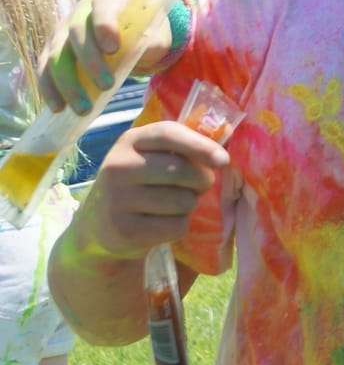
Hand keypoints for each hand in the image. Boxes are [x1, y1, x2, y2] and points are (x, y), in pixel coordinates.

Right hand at [38, 0, 172, 113]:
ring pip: (55, 56)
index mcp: (106, 2)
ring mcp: (60, 33)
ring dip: (68, 83)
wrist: (122, 29)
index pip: (102, 8)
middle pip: (76, 34)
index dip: (105, 26)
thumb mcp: (152, 32)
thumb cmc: (139, 30)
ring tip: (84, 108)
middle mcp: (77, 15)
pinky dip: (49, 89)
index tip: (114, 49)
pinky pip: (44, 71)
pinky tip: (59, 107)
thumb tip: (147, 49)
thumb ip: (150, 39)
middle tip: (108, 86)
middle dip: (90, 62)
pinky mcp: (50, 52)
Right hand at [66, 120, 228, 261]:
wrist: (98, 225)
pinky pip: (176, 226)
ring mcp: (117, 199)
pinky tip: (161, 223)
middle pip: (182, 171)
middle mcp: (118, 166)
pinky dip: (179, 226)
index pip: (168, 134)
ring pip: (183, 201)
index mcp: (129, 141)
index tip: (223, 161)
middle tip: (198, 186)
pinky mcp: (124, 229)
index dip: (200, 145)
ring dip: (189, 205)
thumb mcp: (149, 157)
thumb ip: (181, 148)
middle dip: (201, 181)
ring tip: (172, 205)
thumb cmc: (139, 184)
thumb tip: (224, 146)